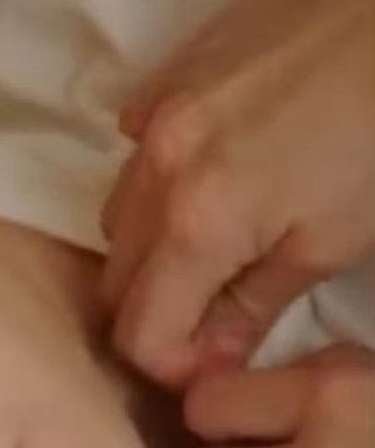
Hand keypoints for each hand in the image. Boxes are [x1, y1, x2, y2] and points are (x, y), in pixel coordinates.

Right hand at [101, 0, 374, 387]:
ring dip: (147, 251)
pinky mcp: (162, 81)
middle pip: (113, 279)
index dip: (168, 364)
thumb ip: (253, 306)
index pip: (138, 330)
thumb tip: (206, 366)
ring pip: (114, 217)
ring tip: (208, 247)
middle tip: (209, 318)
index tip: (207, 366)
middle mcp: (152, 173)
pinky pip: (129, 153)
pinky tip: (203, 175)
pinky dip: (151, 183)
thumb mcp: (333, 240)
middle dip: (154, 311)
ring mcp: (150, 119)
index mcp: (197, 222)